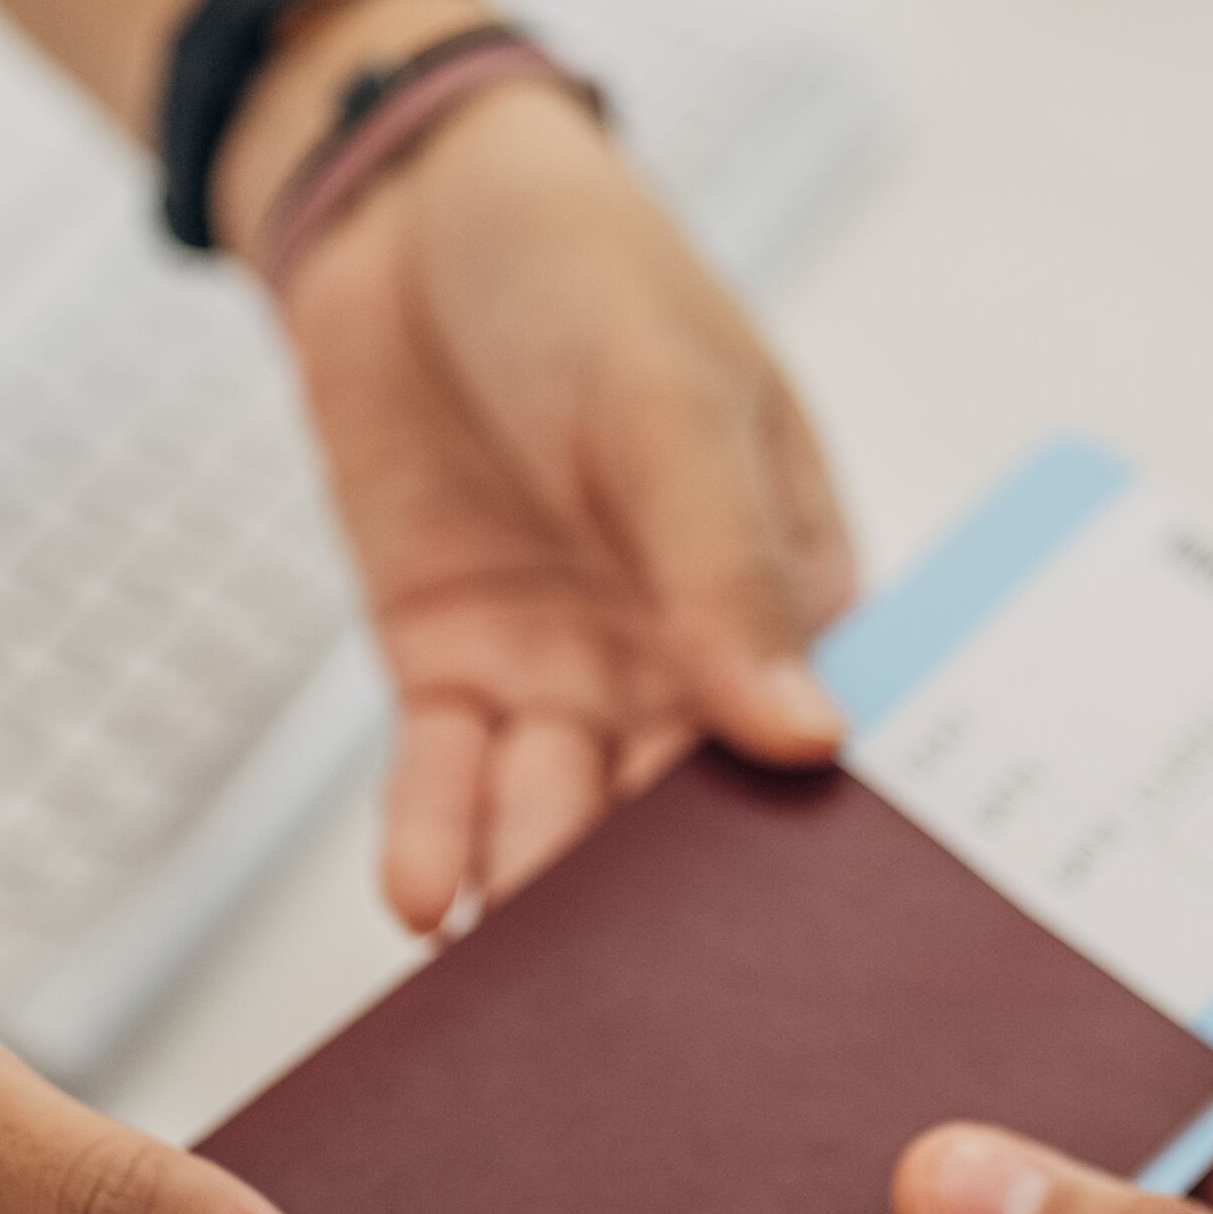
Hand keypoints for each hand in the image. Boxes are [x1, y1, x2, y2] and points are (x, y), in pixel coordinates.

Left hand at [264, 70, 855, 928]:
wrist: (401, 204)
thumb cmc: (583, 268)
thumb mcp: (671, 404)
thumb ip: (726, 577)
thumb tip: (809, 741)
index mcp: (792, 586)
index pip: (811, 744)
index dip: (796, 844)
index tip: (784, 953)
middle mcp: (685, 650)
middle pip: (679, 807)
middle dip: (655, 902)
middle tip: (637, 1009)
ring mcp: (565, 665)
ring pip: (559, 810)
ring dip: (537, 882)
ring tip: (516, 964)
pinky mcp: (450, 665)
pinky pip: (446, 778)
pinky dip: (435, 839)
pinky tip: (427, 900)